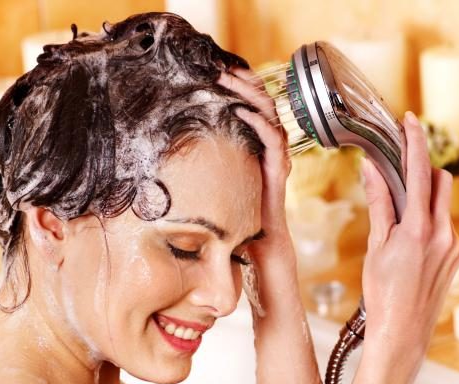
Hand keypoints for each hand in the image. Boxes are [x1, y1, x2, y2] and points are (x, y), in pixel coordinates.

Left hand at [216, 67, 292, 261]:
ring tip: (229, 80)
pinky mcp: (279, 168)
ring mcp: (278, 156)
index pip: (256, 104)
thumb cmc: (239, 210)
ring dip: (250, 94)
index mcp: (260, 143)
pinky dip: (259, 122)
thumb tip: (179, 145)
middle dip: (244, 82)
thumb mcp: (223, 176)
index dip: (242, 85)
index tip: (219, 71)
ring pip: (271, 114)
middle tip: (220, 68)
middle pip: (264, 102)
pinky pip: (274, 139)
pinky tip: (242, 111)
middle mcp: (272, 145)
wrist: (260, 240)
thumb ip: (213, 157)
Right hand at [361, 111, 458, 365]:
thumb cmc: (382, 293)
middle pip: (440, 182)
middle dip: (422, 168)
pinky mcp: (455, 256)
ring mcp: (453, 245)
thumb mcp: (376, 246)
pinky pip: (444, 224)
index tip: (409, 121)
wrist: (402, 331)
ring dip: (424, 195)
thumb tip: (372, 170)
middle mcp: (443, 233)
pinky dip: (428, 218)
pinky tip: (408, 236)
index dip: (414, 143)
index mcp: (418, 228)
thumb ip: (379, 204)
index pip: (419, 173)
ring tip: (399, 210)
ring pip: (443, 204)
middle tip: (399, 168)